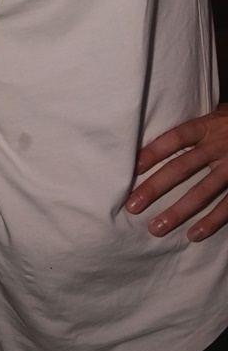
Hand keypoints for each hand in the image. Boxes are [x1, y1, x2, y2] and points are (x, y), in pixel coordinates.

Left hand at [127, 104, 227, 239]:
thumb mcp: (217, 116)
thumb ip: (195, 128)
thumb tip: (154, 138)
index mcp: (209, 126)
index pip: (176, 138)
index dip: (154, 151)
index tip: (132, 168)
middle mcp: (220, 145)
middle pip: (182, 167)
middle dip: (155, 188)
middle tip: (132, 205)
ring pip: (203, 191)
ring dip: (178, 212)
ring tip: (156, 228)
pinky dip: (211, 222)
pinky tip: (193, 235)